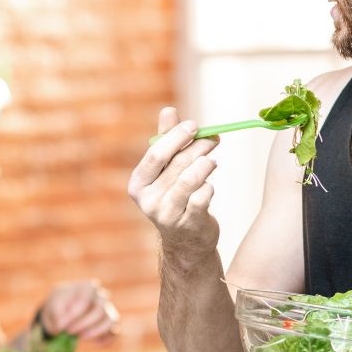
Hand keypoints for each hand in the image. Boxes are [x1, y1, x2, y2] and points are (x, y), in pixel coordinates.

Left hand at [37, 280, 118, 342]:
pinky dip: (108, 339)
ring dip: (96, 331)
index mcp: (88, 287)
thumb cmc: (60, 303)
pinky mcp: (111, 326)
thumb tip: (61, 327)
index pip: (86, 298)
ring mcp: (108, 311)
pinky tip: (96, 343)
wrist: (64, 309)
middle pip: (100, 310)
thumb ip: (57, 313)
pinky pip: (115, 333)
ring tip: (81, 337)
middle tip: (69, 332)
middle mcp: (102, 297)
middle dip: (84, 323)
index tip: (61, 325)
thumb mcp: (53, 304)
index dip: (74, 314)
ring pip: (111, 320)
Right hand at [127, 107, 219, 254]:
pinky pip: (202, 197)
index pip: (156, 154)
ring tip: (212, 161)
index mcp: (138, 183)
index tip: (195, 126)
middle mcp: (148, 200)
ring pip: (190, 179)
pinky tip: (209, 186)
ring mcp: (166, 215)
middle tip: (213, 139)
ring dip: (206, 165)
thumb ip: (166, 140)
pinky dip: (209, 187)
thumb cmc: (176, 197)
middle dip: (198, 148)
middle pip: (177, 164)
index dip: (177, 137)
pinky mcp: (187, 224)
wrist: (185, 241)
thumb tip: (168, 110)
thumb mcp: (167, 170)